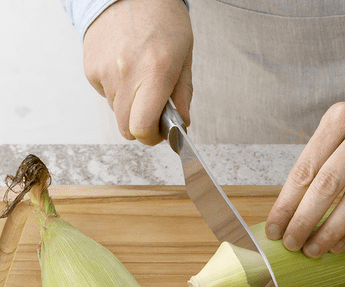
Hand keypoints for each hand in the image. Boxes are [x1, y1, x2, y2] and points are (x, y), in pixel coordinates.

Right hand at [83, 0, 192, 145]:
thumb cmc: (163, 21)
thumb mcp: (184, 58)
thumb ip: (183, 96)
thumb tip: (181, 125)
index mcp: (154, 73)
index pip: (142, 127)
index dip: (152, 137)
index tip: (160, 134)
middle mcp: (126, 74)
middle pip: (126, 128)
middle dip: (142, 127)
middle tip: (154, 114)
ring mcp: (104, 72)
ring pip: (116, 111)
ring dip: (130, 107)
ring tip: (141, 80)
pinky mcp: (90, 68)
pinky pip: (104, 94)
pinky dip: (117, 90)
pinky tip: (126, 68)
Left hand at [265, 91, 344, 257]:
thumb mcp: (339, 126)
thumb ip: (317, 160)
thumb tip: (288, 210)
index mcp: (339, 118)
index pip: (306, 168)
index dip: (286, 203)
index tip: (274, 228)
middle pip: (328, 184)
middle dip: (304, 219)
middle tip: (291, 243)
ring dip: (331, 231)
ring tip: (314, 249)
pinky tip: (340, 244)